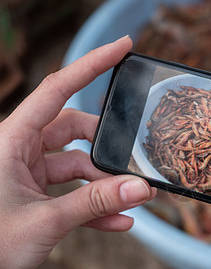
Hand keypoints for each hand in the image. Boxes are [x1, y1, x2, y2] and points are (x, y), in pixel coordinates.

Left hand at [0, 36, 155, 268]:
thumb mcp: (44, 221)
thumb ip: (95, 203)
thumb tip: (140, 189)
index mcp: (12, 140)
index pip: (58, 88)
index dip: (92, 64)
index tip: (122, 47)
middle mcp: (20, 149)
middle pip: (75, 130)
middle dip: (107, 148)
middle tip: (135, 164)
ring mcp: (28, 172)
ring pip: (77, 165)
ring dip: (104, 184)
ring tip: (131, 201)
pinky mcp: (34, 194)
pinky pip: (72, 192)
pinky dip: (95, 205)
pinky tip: (118, 221)